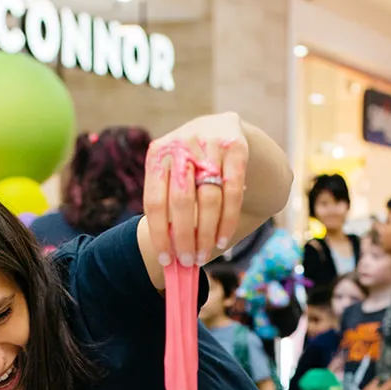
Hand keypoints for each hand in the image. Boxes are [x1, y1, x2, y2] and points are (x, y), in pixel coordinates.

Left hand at [144, 112, 247, 267]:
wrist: (220, 127)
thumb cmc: (189, 163)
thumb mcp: (171, 174)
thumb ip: (167, 204)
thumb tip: (170, 255)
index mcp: (157, 154)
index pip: (155, 201)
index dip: (160, 234)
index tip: (166, 261)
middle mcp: (182, 145)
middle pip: (182, 202)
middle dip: (185, 237)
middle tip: (188, 261)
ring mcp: (210, 144)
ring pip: (210, 199)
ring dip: (207, 234)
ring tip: (204, 255)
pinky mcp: (236, 147)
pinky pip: (233, 192)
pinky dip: (228, 221)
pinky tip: (223, 240)